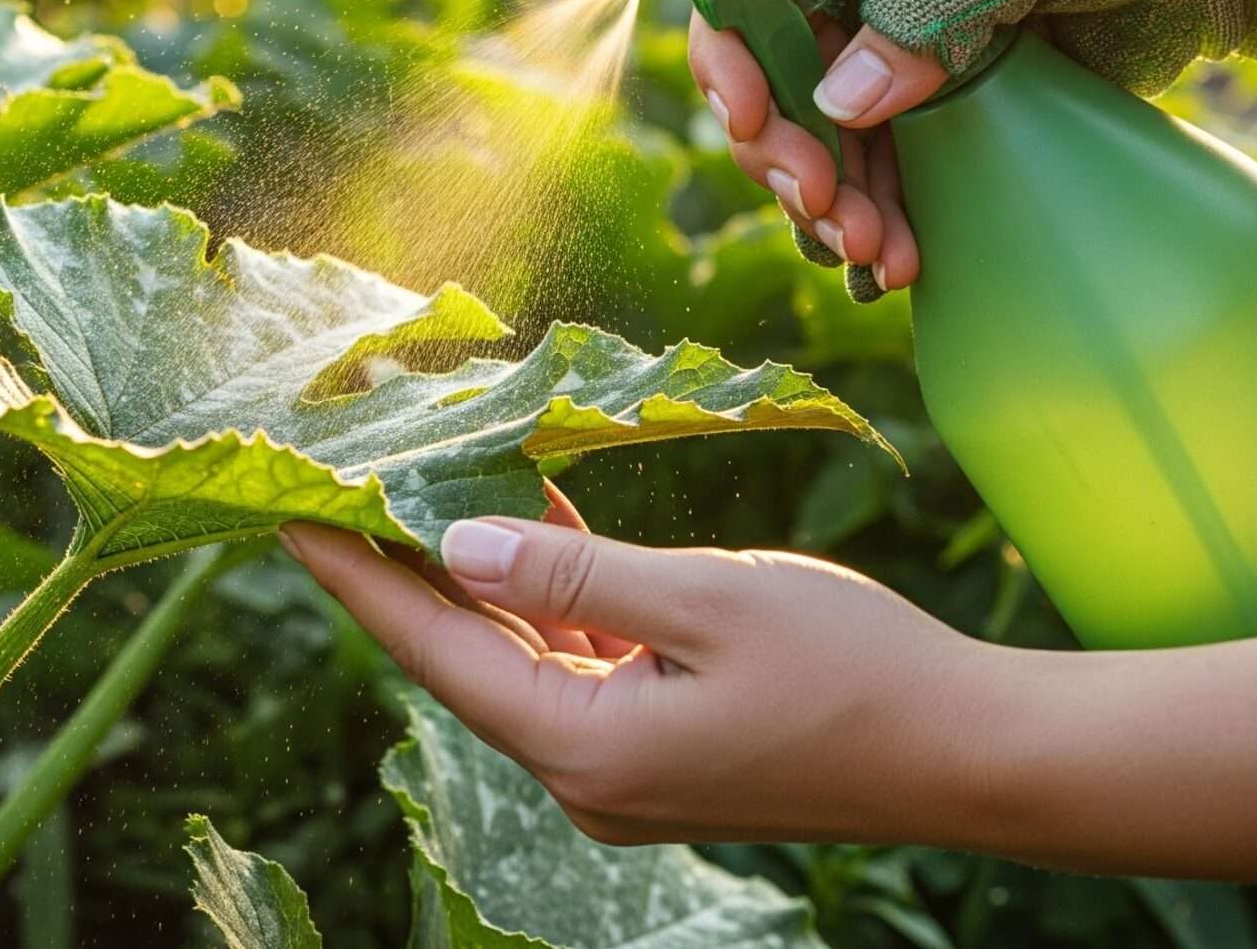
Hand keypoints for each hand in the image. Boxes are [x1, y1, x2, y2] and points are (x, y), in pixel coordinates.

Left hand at [278, 493, 1004, 847]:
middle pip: (462, 657)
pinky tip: (535, 526)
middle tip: (342, 480)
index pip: (431, 649)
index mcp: (583, 750)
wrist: (972, 755)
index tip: (285, 508)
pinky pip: (579, 668)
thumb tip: (456, 543)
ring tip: (422, 484)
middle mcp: (586, 776)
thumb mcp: (707, 600)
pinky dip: (553, 601)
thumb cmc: (855, 671)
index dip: (354, 575)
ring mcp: (624, 771)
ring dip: (479, 577)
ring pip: (520, 659)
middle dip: (404, 568)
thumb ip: (573, 578)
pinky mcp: (663, 750)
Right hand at [692, 0, 1256, 295]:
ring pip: (837, 140)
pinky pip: (898, 169)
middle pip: (784, 79)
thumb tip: (836, 107)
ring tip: (878, 259)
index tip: (751, 123)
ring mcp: (915, 41)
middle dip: (794, 157)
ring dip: (841, 204)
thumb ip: (928, 7)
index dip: (732, 56)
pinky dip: (889, 218)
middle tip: (828, 215)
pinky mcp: (964, 98)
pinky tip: (898, 265)